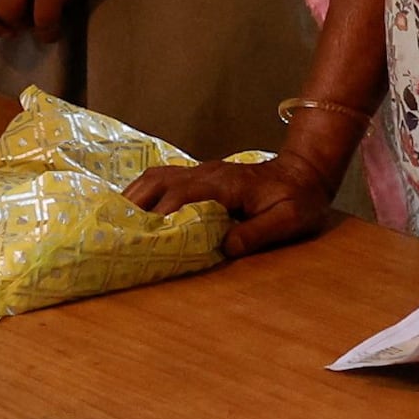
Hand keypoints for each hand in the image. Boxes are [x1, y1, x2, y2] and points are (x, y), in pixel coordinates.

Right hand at [133, 119, 351, 255]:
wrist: (305, 172)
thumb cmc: (298, 198)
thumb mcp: (289, 219)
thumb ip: (258, 232)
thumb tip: (224, 247)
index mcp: (224, 184)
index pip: (181, 196)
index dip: (158, 216)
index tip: (140, 236)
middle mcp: (207, 173)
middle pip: (158, 181)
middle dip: (133, 204)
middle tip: (113, 230)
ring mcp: (202, 172)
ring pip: (156, 177)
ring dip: (133, 197)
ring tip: (115, 222)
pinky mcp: (201, 177)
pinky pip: (163, 180)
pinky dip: (143, 193)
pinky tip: (133, 210)